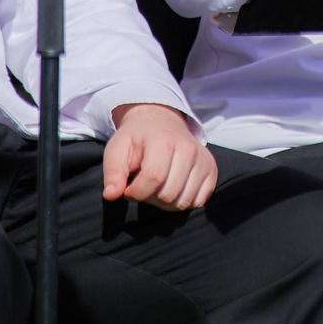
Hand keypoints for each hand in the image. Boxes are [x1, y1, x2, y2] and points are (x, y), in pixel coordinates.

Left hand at [102, 103, 216, 209]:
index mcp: (164, 141)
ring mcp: (203, 160)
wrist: (161, 121)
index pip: (153, 179)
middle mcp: (188, 149)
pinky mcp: (211, 170)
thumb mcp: (117, 149)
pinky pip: (198, 202)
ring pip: (183, 202)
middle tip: (143, 185)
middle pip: (168, 195)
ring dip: (165, 203)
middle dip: (150, 198)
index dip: (136, 192)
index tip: (128, 188)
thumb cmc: (137, 139)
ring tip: (157, 187)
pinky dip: (183, 201)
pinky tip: (172, 188)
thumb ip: (113, 172)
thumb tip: (111, 195)